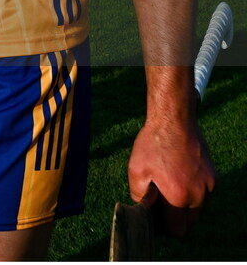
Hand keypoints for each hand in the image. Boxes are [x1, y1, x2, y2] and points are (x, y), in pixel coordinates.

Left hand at [128, 116, 214, 236]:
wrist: (174, 120)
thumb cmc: (153, 144)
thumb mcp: (136, 169)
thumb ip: (139, 196)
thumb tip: (144, 208)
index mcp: (179, 197)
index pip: (178, 229)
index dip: (166, 229)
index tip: (157, 221)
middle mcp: (199, 195)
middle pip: (190, 221)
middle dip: (176, 217)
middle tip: (161, 202)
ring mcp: (209, 186)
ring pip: (198, 208)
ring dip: (186, 204)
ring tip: (170, 185)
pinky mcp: (214, 176)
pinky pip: (204, 193)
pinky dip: (194, 191)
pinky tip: (179, 176)